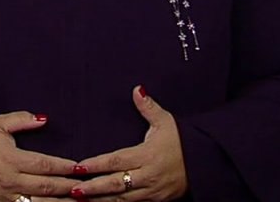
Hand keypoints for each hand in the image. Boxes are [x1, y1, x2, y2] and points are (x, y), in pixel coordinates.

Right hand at [0, 111, 82, 201]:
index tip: (79, 167)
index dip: (63, 166)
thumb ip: (21, 120)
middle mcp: (10, 181)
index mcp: (11, 160)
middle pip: (46, 187)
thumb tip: (43, 119)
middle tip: (86, 186)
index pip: (44, 165)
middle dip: (68, 187)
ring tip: (79, 201)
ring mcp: (5, 197)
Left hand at [69, 86, 187, 200]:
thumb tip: (137, 89)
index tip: (79, 165)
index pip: (117, 161)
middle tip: (73, 189)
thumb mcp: (166, 121)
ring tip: (80, 200)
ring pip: (122, 199)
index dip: (97, 164)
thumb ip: (148, 107)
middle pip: (116, 184)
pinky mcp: (155, 200)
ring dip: (100, 200)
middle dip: (93, 188)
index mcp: (147, 155)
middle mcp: (148, 175)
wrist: (206, 163)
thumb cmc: (182, 141)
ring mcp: (151, 191)